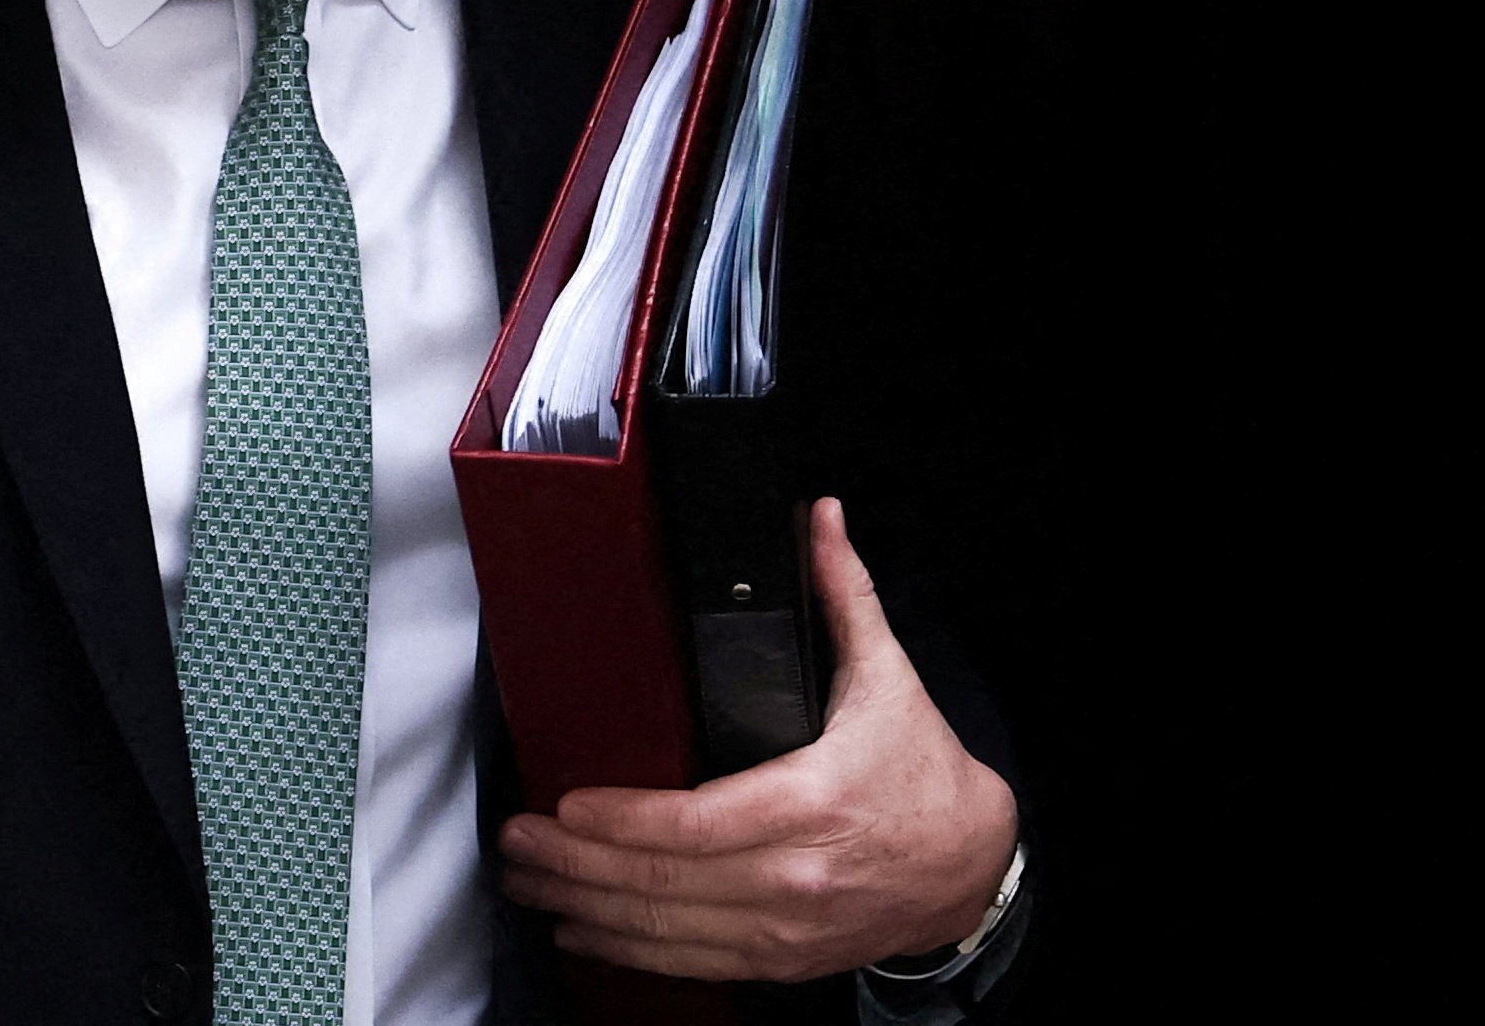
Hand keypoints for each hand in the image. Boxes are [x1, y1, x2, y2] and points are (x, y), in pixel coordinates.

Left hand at [498, 496, 1020, 982]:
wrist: (967, 866)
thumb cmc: (923, 772)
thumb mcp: (888, 677)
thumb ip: (845, 596)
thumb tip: (824, 521)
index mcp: (813, 801)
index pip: (695, 824)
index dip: (621, 821)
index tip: (566, 805)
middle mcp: (794, 875)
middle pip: (663, 883)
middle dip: (576, 865)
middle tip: (517, 843)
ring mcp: (784, 928)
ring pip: (665, 932)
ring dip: (585, 910)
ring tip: (529, 883)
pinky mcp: (780, 959)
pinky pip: (689, 963)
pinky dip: (628, 951)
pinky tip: (582, 930)